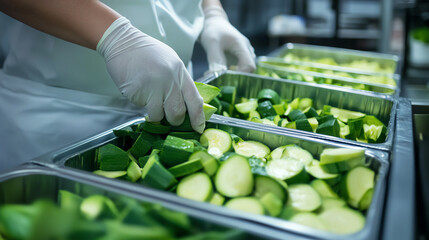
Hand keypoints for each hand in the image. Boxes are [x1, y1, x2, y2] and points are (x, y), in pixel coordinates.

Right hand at [97, 17, 204, 132]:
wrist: (123, 43)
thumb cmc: (147, 52)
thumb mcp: (171, 62)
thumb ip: (180, 82)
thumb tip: (187, 105)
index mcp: (180, 72)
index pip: (194, 100)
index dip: (198, 117)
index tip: (198, 128)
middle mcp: (169, 80)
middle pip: (177, 112)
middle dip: (174, 120)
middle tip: (169, 117)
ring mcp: (152, 87)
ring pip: (159, 115)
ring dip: (155, 114)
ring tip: (150, 99)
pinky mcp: (137, 92)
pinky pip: (142, 108)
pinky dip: (141, 104)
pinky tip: (139, 90)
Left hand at [199, 5, 255, 72]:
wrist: (214, 23)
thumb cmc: (213, 30)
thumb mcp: (211, 43)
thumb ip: (215, 60)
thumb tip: (216, 76)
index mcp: (242, 45)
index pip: (249, 66)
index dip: (240, 75)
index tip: (226, 78)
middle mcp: (247, 50)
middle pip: (247, 69)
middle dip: (234, 76)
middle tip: (219, 78)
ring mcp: (244, 54)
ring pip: (242, 70)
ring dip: (231, 75)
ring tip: (216, 74)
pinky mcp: (239, 57)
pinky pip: (238, 68)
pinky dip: (229, 72)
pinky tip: (218, 71)